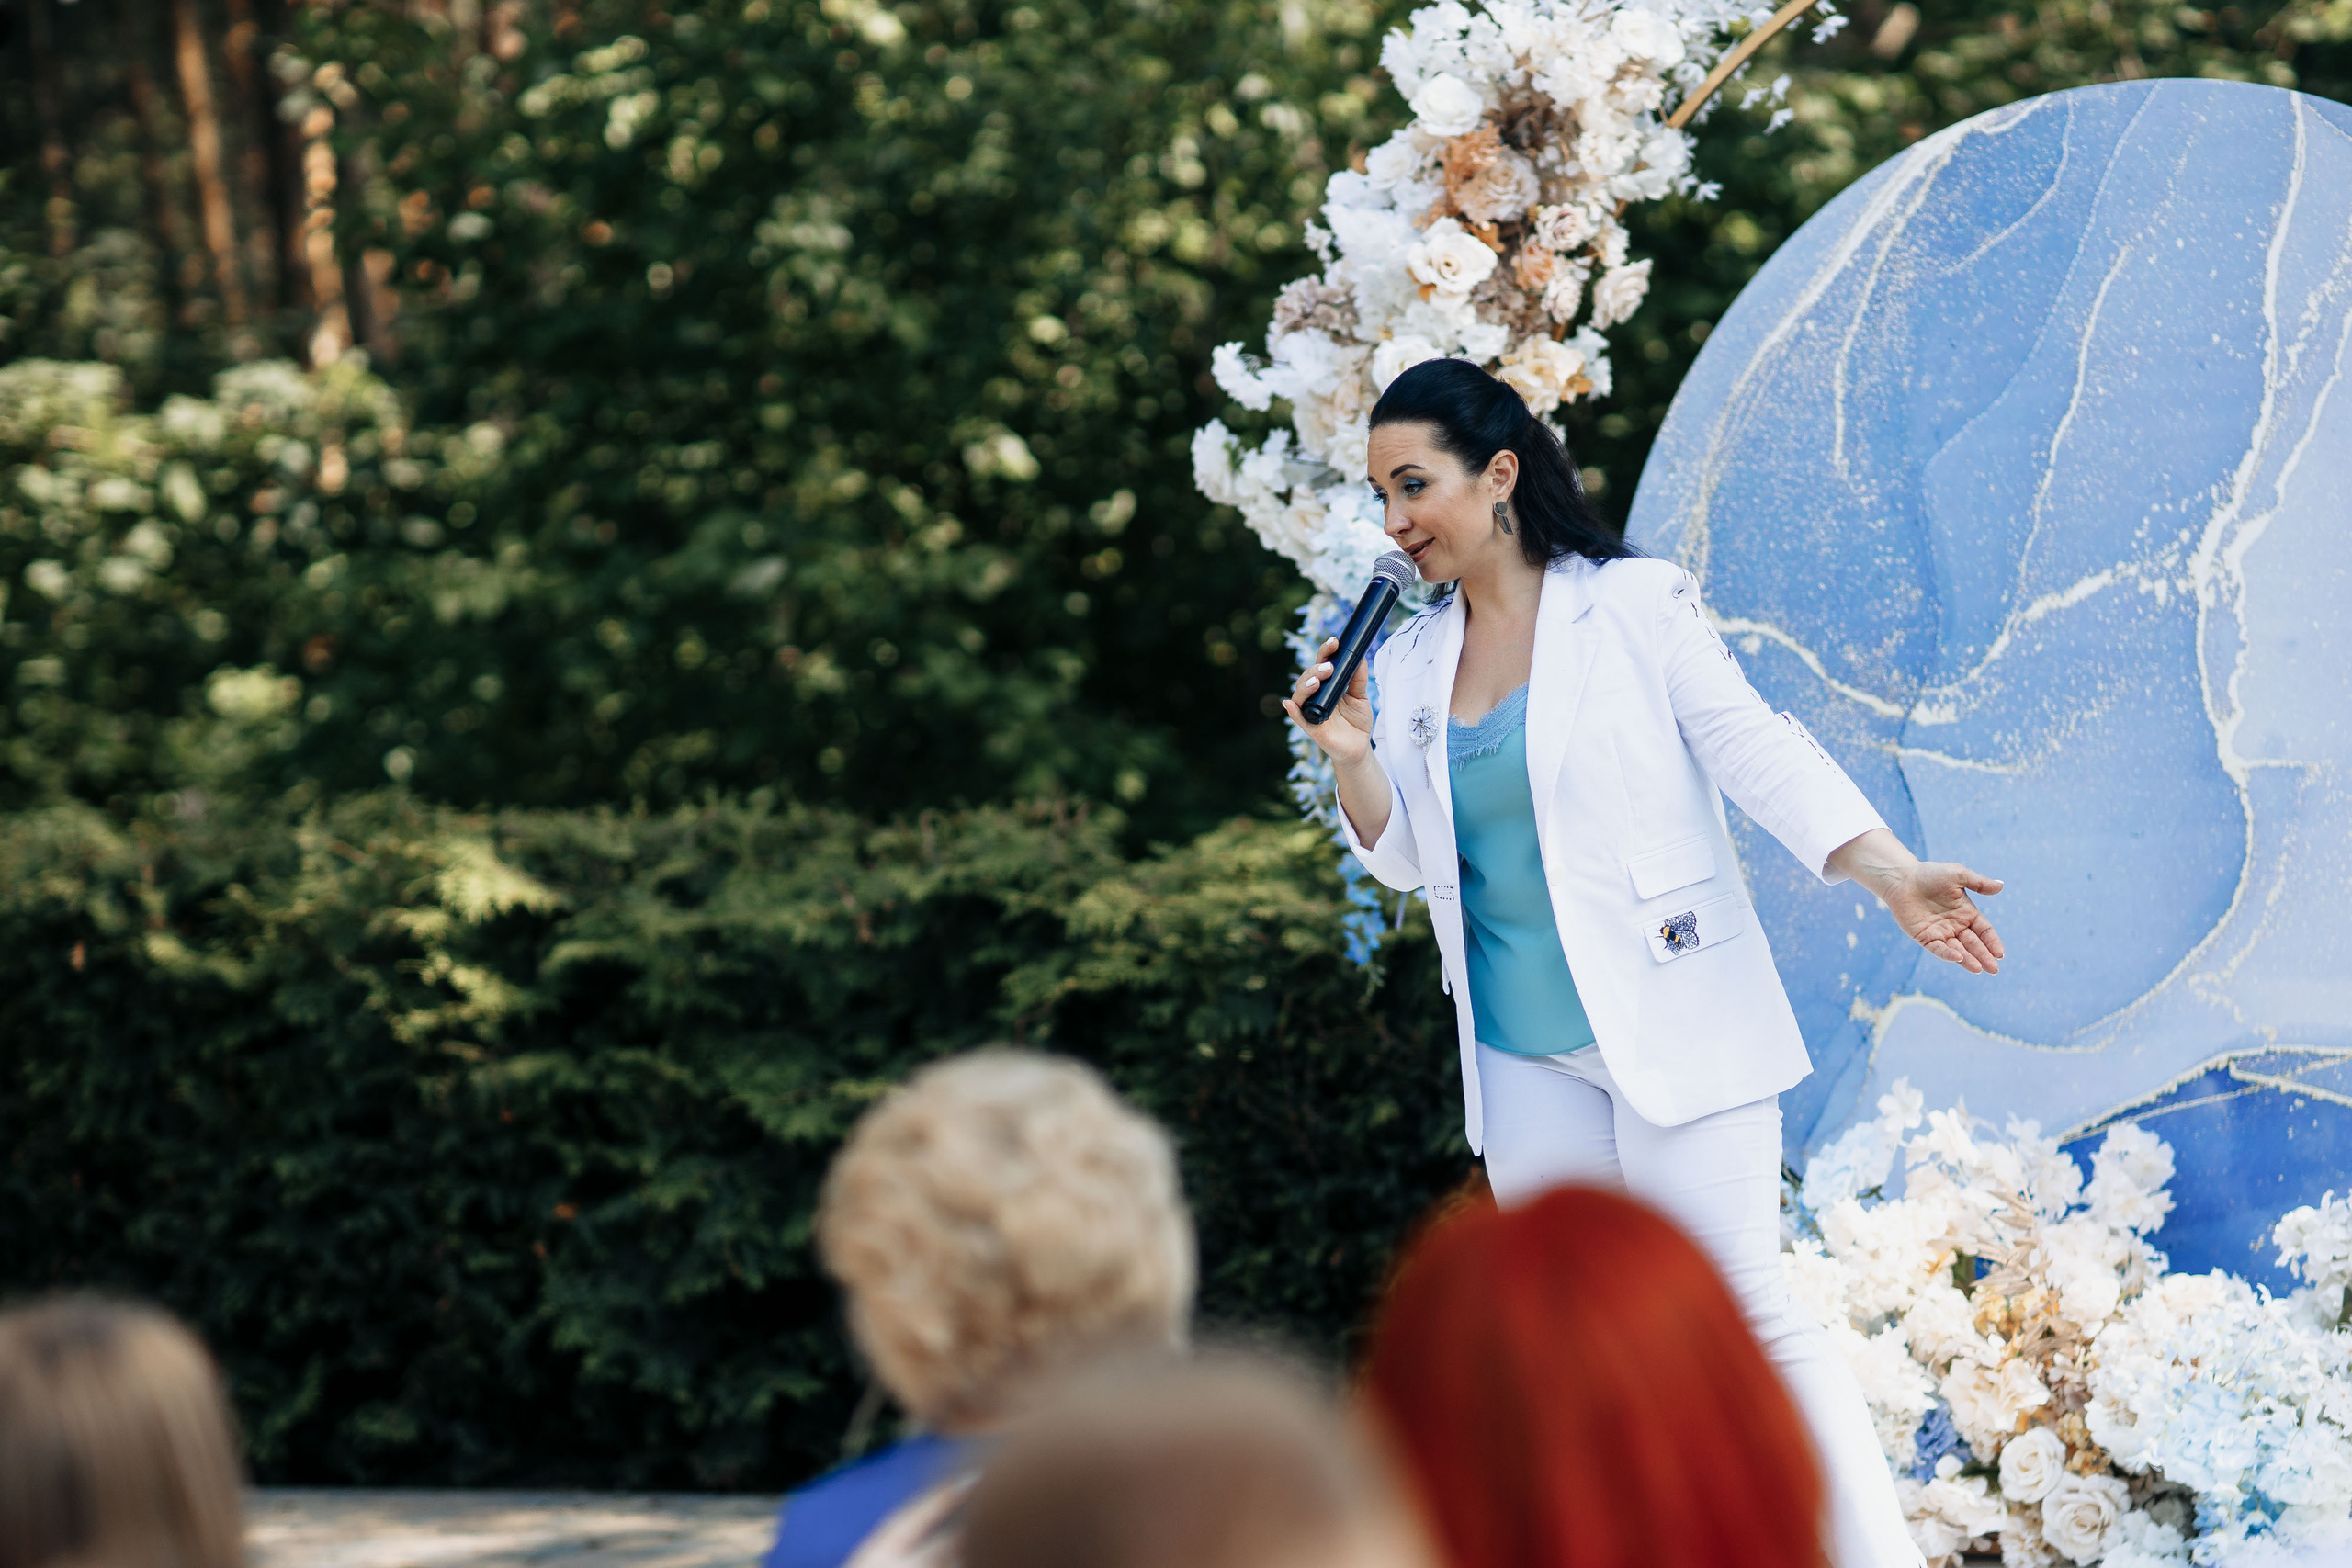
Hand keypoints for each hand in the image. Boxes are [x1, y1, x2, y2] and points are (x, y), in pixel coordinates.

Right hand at [1281, 636, 1373, 768]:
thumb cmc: (1357, 722)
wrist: (1359, 747)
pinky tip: (1289, 704)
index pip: (1321, 665)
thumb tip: (1360, 658)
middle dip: (1316, 669)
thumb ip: (1358, 679)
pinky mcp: (1310, 727)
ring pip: (1300, 694)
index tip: (1335, 642)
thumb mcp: (1360, 697)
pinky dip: (1292, 711)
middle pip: (1307, 677)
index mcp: (1326, 685)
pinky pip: (1298, 718)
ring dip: (1305, 685)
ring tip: (1316, 681)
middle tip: (1329, 668)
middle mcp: (1315, 696)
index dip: (1325, 653)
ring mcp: (1311, 710)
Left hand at [1828, 828, 2005, 974]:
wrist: (1902, 878)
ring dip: (1968, 960)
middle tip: (1994, 969)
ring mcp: (1940, 932)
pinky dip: (1947, 954)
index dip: (1992, 942)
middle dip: (1984, 956)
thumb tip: (2001, 885)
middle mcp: (1955, 925)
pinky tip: (1958, 958)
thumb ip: (1978, 882)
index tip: (2000, 953)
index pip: (1984, 931)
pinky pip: (1938, 948)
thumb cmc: (1930, 874)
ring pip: (1958, 949)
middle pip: (1973, 944)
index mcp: (1966, 913)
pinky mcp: (1924, 937)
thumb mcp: (1958, 875)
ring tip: (1979, 969)